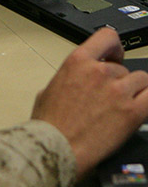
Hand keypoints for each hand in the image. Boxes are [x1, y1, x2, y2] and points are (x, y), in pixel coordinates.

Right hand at [31, 27, 147, 179]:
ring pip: (142, 80)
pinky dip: (146, 102)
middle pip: (125, 68)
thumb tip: (80, 80)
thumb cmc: (49, 124)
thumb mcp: (49, 90)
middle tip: (110, 98)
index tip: (114, 57)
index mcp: (77, 62)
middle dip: (120, 81)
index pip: (107, 37)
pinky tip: (136, 110)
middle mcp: (100, 72)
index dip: (115, 47)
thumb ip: (70, 78)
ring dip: (135, 91)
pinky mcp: (133, 111)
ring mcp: (119, 91)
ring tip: (123, 106)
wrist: (58, 148)